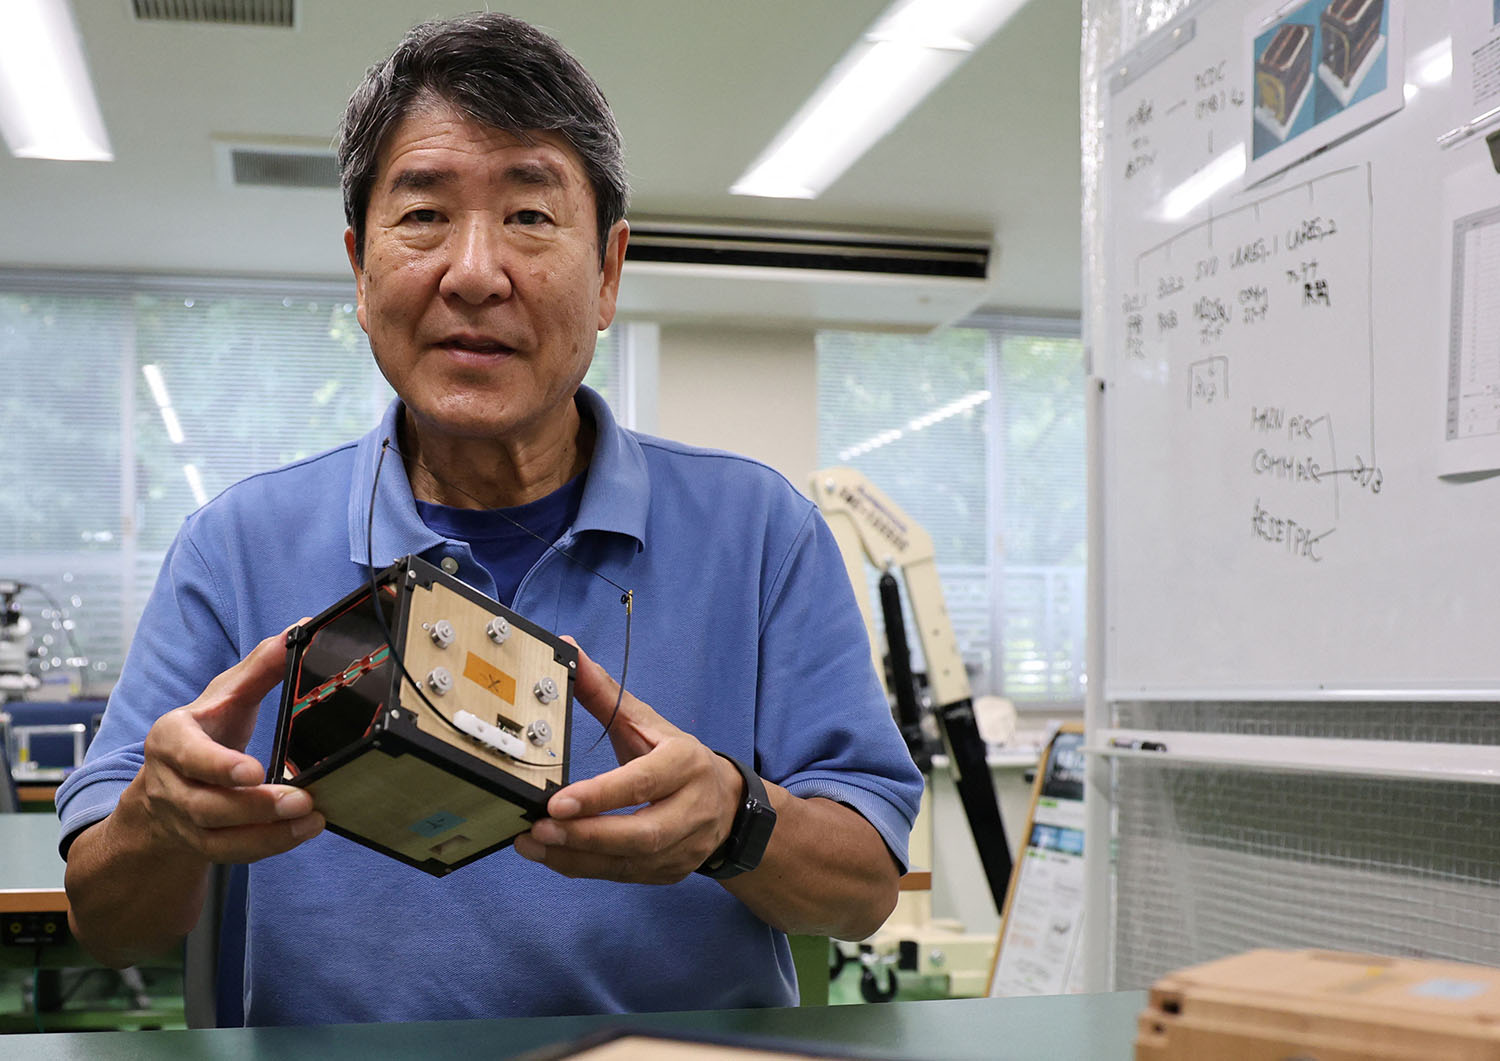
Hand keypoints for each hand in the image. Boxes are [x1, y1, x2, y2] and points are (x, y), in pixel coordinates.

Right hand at [122, 624, 324, 863]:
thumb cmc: (204, 731)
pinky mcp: (200, 844)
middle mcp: (169, 783)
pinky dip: (269, 846)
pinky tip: (303, 831)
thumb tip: (302, 627)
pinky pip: (231, 854)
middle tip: (301, 799)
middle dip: (254, 806)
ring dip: (268, 832)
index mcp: (170, 738)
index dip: (217, 766)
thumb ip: (261, 666)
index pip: (188, 755)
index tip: (253, 771)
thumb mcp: (225, 694)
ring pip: (218, 837)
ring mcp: (182, 819)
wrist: (165, 784)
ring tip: (312, 817)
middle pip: (206, 804)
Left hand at [512, 640, 741, 883]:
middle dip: (586, 835)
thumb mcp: (647, 721)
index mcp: (686, 764)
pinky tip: (550, 856)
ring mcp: (683, 847)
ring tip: (531, 843)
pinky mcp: (669, 873)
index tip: (557, 801)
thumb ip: (605, 692)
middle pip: (641, 832)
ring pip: (629, 861)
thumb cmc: (676, 759)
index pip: (643, 783)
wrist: (728, 806)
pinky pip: (622, 875)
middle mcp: (691, 809)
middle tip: (537, 828)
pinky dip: (583, 867)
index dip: (601, 795)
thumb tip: (567, 648)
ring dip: (575, 856)